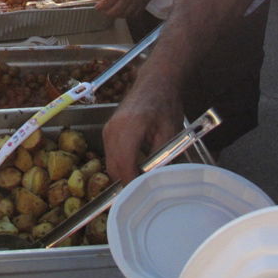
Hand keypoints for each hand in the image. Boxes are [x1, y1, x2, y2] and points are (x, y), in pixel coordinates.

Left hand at [95, 0, 163, 17]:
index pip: (106, 2)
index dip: (99, 6)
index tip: (96, 6)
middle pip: (114, 12)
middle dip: (106, 12)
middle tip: (104, 8)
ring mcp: (137, 1)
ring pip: (124, 14)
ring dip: (116, 14)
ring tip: (113, 10)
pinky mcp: (144, 3)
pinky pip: (134, 14)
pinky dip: (127, 15)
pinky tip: (124, 11)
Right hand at [102, 65, 181, 183]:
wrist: (155, 82)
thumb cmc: (165, 104)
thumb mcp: (170, 131)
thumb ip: (161, 157)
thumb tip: (155, 181)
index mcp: (130, 127)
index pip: (124, 164)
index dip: (133, 183)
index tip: (144, 196)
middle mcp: (113, 128)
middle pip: (113, 167)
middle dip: (128, 182)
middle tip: (145, 191)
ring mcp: (108, 129)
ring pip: (110, 162)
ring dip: (124, 173)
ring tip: (143, 178)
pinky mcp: (108, 129)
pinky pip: (110, 154)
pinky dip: (121, 163)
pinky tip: (137, 164)